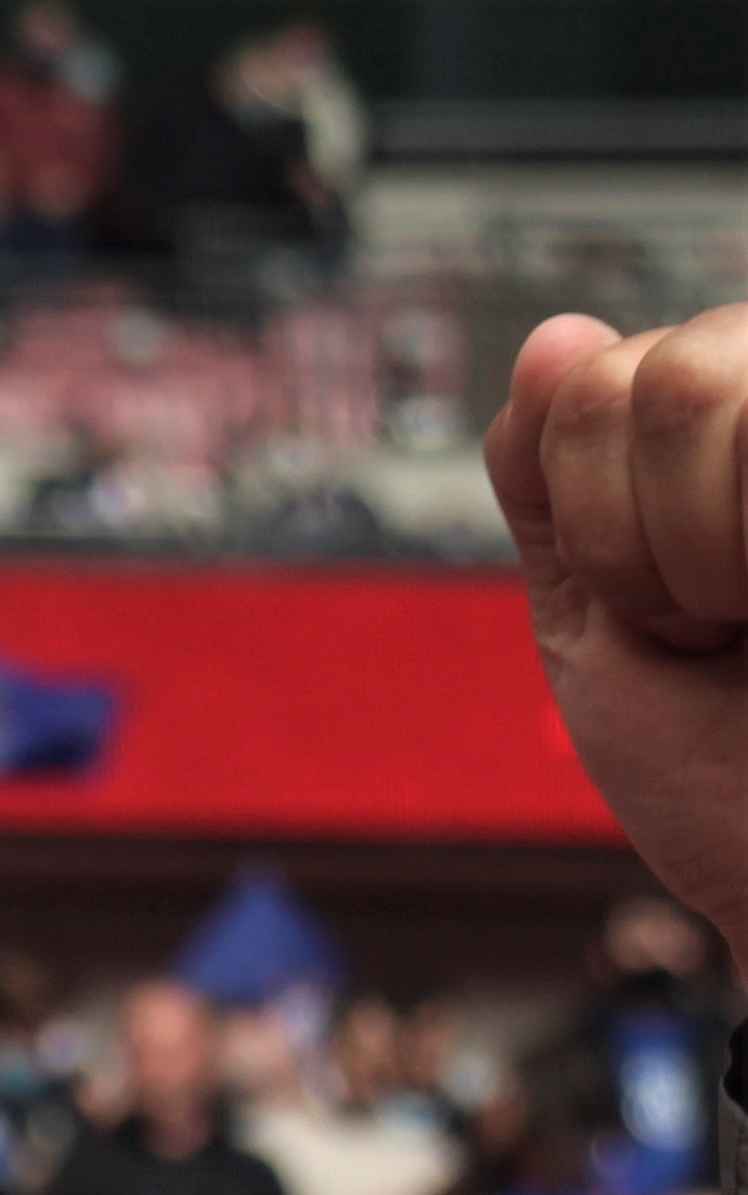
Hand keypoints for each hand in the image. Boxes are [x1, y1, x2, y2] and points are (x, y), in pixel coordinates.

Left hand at [486, 307, 747, 973]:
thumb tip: (555, 335)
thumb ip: (558, 480)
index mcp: (722, 434)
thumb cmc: (720, 766)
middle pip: (650, 371)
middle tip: (706, 621)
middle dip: (636, 534)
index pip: (589, 378)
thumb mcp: (594, 618)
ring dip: (697, 541)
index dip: (586, 516)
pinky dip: (737, 537)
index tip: (652, 613)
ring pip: (696, 381)